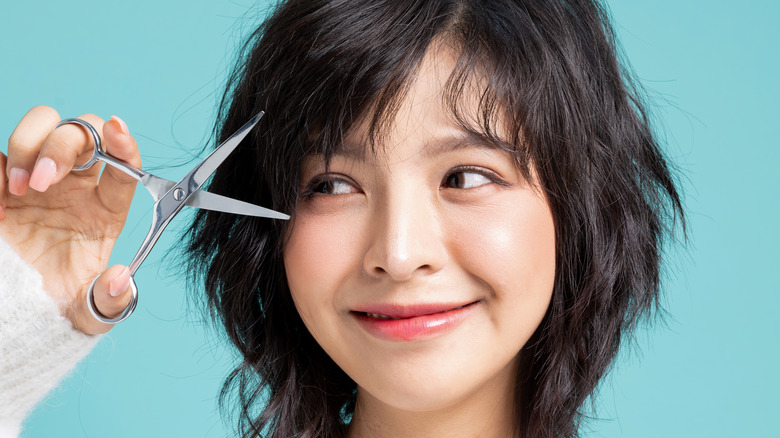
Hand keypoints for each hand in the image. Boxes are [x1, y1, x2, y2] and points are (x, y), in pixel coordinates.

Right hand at [0, 105, 140, 334]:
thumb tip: (120, 280)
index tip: (117, 129)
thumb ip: (108, 300)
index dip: (125, 143)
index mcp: (106, 207)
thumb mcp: (90, 311)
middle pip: (82, 132)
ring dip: (28, 145)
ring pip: (43, 124)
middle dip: (63, 145)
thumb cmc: (61, 302)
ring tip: (20, 188)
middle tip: (42, 183)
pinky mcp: (3, 184)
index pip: (124, 163)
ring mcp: (39, 177)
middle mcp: (77, 184)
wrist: (20, 310)